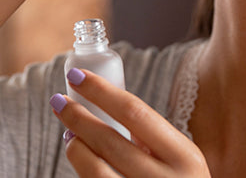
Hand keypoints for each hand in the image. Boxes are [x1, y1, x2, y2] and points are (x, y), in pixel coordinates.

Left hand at [50, 69, 210, 176]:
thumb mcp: (183, 162)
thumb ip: (154, 139)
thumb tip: (107, 106)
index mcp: (186, 157)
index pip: (136, 112)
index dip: (102, 91)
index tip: (77, 77)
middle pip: (110, 139)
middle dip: (78, 116)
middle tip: (59, 101)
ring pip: (95, 170)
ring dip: (75, 147)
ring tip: (69, 133)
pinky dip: (83, 171)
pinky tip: (81, 159)